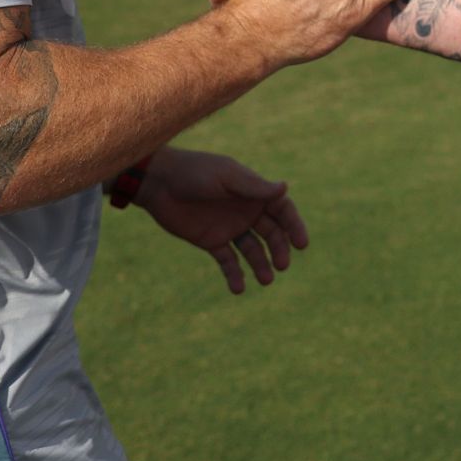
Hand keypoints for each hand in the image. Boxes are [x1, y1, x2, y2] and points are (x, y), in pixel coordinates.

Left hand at [138, 147, 307, 294]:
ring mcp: (229, 227)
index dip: (294, 226)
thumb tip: (285, 188)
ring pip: (252, 250)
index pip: (282, 210)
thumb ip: (253, 187)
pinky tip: (238, 288)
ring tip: (265, 280)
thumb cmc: (194, 172)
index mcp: (253, 192)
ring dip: (261, 265)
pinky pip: (228, 261)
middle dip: (279, 249)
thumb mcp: (226, 177)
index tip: (301, 244)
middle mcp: (245, 210)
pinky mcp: (211, 241)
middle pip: (271, 233)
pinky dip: (234, 274)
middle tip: (282, 265)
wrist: (159, 183)